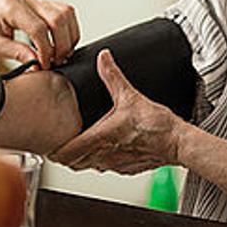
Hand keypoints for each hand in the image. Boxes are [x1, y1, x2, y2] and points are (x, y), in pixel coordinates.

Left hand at [0, 0, 78, 67]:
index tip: (43, 66)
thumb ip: (15, 52)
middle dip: (61, 45)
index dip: (45, 51)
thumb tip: (37, 64)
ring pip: (66, 13)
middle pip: (58, 19)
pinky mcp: (43, 3)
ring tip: (59, 55)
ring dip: (68, 37)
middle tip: (54, 63)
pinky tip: (60, 44)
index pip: (38, 28)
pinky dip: (68, 30)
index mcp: (10, 8)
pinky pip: (65, 13)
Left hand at [49, 50, 184, 173]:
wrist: (178, 142)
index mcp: (100, 138)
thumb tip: (103, 58)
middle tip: (61, 143)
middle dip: (66, 154)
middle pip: (74, 163)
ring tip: (81, 145)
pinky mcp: (127, 168)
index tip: (48, 144)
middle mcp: (104, 156)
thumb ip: (112, 77)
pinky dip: (101, 160)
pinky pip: (107, 167)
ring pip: (90, 166)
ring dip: (83, 158)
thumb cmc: (156, 125)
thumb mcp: (130, 96)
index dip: (53, 151)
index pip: (66, 154)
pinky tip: (106, 149)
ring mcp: (116, 165)